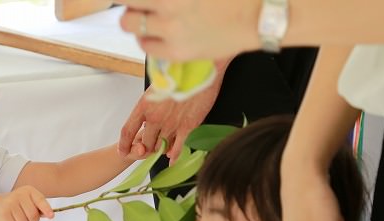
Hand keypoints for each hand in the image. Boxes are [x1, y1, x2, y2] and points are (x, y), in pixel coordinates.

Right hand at [0, 185, 53, 220]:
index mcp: (29, 190)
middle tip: (27, 217)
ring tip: (16, 216)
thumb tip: (49, 215)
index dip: (46, 209)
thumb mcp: (30, 201)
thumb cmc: (18, 204)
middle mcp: (19, 194)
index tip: (51, 216)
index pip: (40, 200)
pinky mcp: (3, 213)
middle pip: (33, 215)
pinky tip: (11, 219)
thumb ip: (40, 208)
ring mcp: (10, 203)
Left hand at [118, 0, 258, 60]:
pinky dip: (146, 39)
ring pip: (128, 24)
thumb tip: (158, 0)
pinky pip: (145, 47)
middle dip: (130, 0)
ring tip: (149, 18)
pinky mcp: (176, 52)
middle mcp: (168, 4)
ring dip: (134, 18)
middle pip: (125, 1)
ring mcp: (170, 29)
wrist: (258, 17)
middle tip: (143, 3)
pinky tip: (158, 34)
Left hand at [118, 78, 220, 162]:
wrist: (201, 69)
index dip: (124, 144)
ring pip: (161, 145)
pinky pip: (177, 147)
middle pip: (145, 142)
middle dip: (147, 147)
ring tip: (163, 147)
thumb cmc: (178, 73)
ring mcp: (171, 124)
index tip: (122, 152)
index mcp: (143, 105)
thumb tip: (148, 116)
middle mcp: (154, 117)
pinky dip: (174, 155)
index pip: (128, 130)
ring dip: (161, 148)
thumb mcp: (156, 87)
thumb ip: (150, 104)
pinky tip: (171, 159)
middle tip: (151, 146)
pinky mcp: (187, 127)